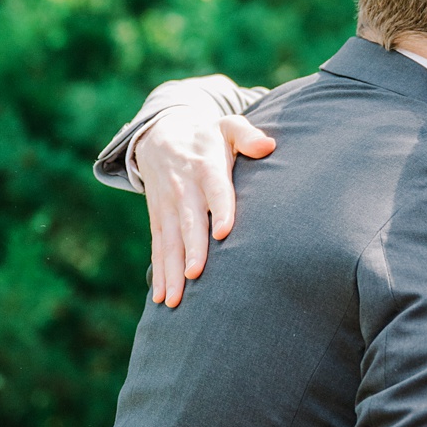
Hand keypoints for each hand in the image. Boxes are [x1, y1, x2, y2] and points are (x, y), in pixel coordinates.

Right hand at [127, 103, 274, 306]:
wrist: (160, 135)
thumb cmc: (206, 137)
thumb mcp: (226, 126)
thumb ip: (247, 135)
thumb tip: (269, 145)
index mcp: (206, 167)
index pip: (216, 190)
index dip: (220, 210)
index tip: (224, 232)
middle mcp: (184, 189)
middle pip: (189, 222)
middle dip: (191, 249)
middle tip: (194, 274)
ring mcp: (168, 207)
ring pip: (170, 242)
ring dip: (171, 271)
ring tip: (175, 299)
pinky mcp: (158, 219)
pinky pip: (158, 248)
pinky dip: (159, 273)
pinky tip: (162, 297)